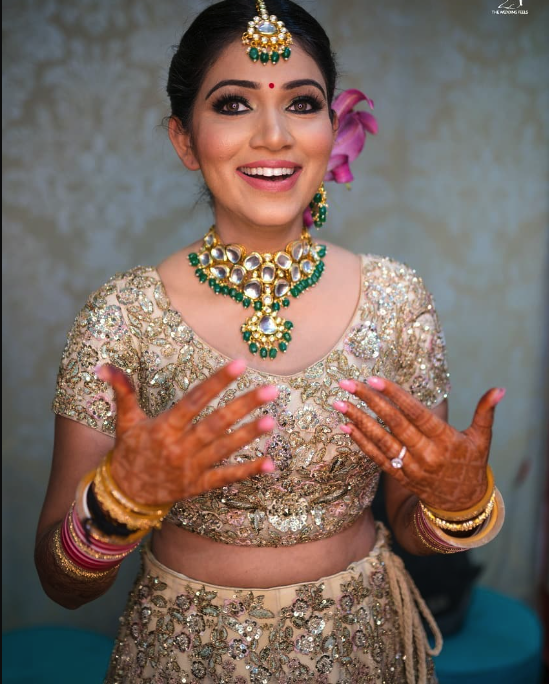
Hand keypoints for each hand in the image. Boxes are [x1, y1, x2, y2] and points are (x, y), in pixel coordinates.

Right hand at [95, 359, 276, 506]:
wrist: (124, 494)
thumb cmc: (129, 450)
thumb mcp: (125, 420)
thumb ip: (122, 390)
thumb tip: (103, 366)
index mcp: (164, 427)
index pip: (194, 400)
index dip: (217, 381)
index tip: (239, 364)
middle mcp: (180, 447)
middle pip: (216, 423)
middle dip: (244, 405)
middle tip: (271, 390)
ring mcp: (191, 468)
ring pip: (224, 449)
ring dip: (249, 435)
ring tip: (272, 420)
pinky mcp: (199, 486)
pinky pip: (226, 478)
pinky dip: (248, 471)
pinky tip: (271, 462)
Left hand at [333, 377, 504, 510]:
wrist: (463, 506)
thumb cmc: (472, 464)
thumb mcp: (482, 439)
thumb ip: (486, 412)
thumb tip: (500, 388)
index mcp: (445, 439)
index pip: (415, 413)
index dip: (395, 396)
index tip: (374, 379)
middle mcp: (426, 453)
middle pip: (393, 423)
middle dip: (369, 401)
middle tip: (347, 384)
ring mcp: (411, 467)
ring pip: (381, 441)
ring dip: (358, 421)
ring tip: (338, 403)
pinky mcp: (400, 477)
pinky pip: (377, 459)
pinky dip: (360, 443)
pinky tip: (345, 426)